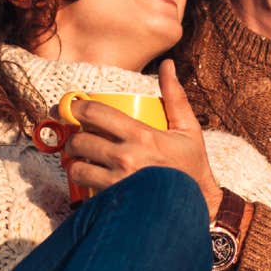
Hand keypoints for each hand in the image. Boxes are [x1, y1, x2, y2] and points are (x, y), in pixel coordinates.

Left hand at [64, 60, 221, 216]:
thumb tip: (168, 65)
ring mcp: (119, 182)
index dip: (77, 107)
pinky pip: (85, 190)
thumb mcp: (188, 129)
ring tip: (81, 160)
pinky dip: (82, 183)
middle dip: (73, 137)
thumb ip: (175, 96)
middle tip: (77, 138)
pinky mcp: (115, 201)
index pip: (96, 113)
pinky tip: (87, 180)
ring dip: (74, 162)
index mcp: (142, 135)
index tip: (72, 107)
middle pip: (81, 140)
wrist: (198, 205)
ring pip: (78, 167)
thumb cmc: (191, 166)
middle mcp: (127, 158)